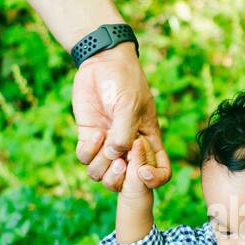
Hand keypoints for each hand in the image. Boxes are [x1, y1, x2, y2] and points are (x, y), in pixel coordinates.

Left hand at [71, 43, 171, 191]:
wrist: (101, 61)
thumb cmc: (124, 80)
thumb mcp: (130, 105)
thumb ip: (124, 134)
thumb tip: (114, 156)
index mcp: (150, 141)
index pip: (160, 171)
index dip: (154, 179)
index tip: (142, 172)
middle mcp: (129, 148)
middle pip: (125, 182)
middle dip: (119, 177)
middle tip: (117, 159)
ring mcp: (107, 144)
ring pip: (102, 174)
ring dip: (100, 165)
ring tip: (102, 140)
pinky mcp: (89, 137)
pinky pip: (85, 158)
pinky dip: (88, 151)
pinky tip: (94, 132)